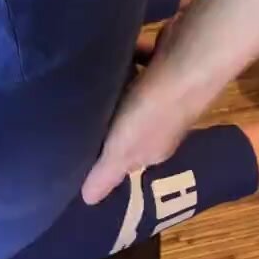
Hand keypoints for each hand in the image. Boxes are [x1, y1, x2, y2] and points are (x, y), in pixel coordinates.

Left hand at [81, 20, 222, 203]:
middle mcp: (160, 123)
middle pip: (127, 127)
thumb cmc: (154, 110)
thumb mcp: (124, 148)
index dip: (102, 159)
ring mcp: (164, 92)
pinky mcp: (165, 61)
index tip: (74, 153)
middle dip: (104, 124)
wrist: (190, 58)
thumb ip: (107, 172)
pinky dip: (126, 60)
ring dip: (113, 92)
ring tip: (78, 88)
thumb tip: (88, 200)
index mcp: (152, 149)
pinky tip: (101, 57)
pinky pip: (140, 63)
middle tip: (68, 117)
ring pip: (132, 95)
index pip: (125, 161)